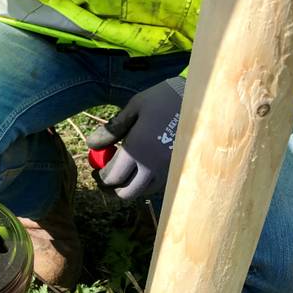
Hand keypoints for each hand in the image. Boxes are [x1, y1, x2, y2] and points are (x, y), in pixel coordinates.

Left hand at [86, 78, 184, 199]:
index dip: (102, 177)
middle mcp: (152, 166)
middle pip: (127, 193)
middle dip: (113, 188)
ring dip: (130, 187)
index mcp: (137, 150)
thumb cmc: (163, 98)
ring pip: (143, 192)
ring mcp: (167, 171)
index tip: (97, 170)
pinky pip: (157, 186)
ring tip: (123, 173)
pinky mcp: (178, 170)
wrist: (201, 99)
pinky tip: (142, 168)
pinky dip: (146, 183)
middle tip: (106, 177)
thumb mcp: (134, 108)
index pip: (113, 177)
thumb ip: (112, 129)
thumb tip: (91, 145)